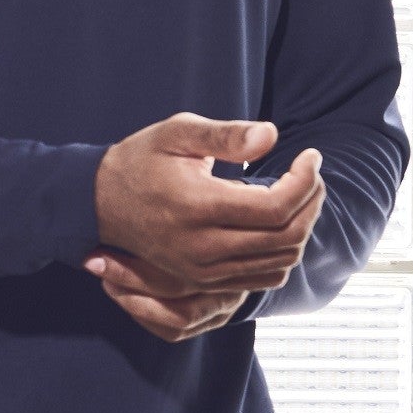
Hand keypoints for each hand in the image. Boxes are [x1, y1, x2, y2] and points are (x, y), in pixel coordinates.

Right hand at [81, 112, 325, 342]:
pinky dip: (284, 252)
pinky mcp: (206, 280)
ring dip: (303, 227)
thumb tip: (271, 136)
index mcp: (198, 207)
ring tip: (300, 193)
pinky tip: (281, 223)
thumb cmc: (142, 159)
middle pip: (287, 237)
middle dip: (312, 202)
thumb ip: (225, 134)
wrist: (101, 202)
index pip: (276, 206)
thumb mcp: (177, 132)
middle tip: (311, 172)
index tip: (311, 155)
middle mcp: (204, 247)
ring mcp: (205, 270)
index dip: (306, 180)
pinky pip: (264, 278)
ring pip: (281, 261)